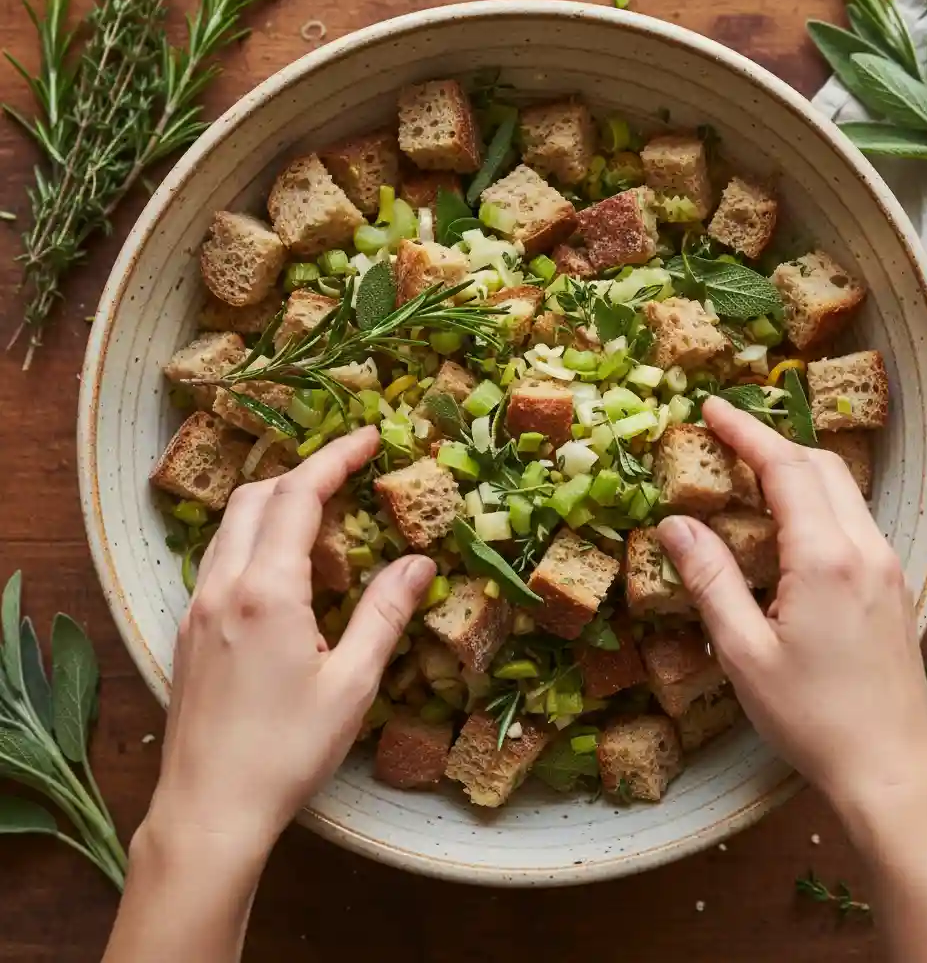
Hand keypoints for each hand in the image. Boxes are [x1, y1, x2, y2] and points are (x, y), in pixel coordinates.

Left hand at [144, 426, 435, 856]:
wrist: (207, 810)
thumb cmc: (286, 752)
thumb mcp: (352, 684)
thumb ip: (385, 613)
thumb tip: (419, 562)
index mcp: (266, 591)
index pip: (299, 496)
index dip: (334, 458)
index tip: (367, 437)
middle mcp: (222, 586)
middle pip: (257, 497)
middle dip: (303, 471)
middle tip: (347, 471)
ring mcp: (196, 607)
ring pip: (231, 525)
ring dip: (273, 501)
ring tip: (318, 508)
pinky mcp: (186, 631)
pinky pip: (218, 557)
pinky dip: (252, 536)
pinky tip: (280, 565)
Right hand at [658, 398, 926, 809]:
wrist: (891, 771)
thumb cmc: (811, 717)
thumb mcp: (742, 652)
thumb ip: (709, 579)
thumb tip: (675, 524)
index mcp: (826, 559)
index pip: (785, 468)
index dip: (745, 431)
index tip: (711, 408)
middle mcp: (865, 549)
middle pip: (820, 466)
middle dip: (770, 441)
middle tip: (723, 437)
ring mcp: (887, 566)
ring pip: (842, 490)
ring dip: (796, 469)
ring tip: (748, 473)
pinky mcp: (893, 586)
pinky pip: (853, 520)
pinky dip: (816, 500)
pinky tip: (788, 525)